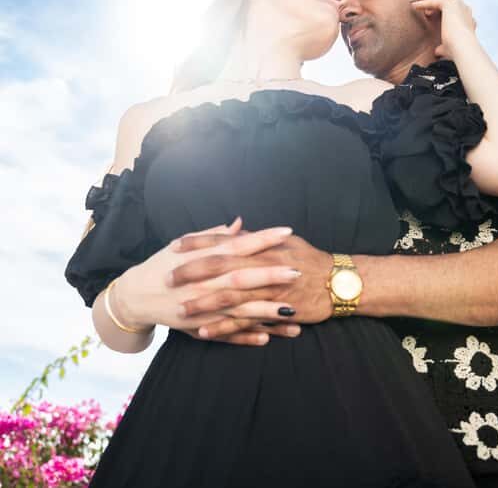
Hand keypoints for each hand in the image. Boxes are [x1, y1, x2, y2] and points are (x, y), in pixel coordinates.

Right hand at [113, 218, 302, 342]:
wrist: (135, 296)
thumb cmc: (164, 265)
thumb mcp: (185, 246)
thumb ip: (215, 237)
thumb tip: (239, 224)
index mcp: (205, 259)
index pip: (239, 246)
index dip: (263, 239)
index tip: (286, 232)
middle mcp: (206, 283)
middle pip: (242, 278)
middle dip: (271, 275)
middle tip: (297, 271)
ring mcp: (204, 307)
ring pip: (240, 310)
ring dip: (267, 312)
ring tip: (294, 312)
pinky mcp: (200, 327)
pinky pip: (226, 334)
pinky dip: (245, 337)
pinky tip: (266, 338)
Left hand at [411, 0, 477, 59]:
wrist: (463, 47)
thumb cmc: (458, 51)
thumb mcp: (449, 48)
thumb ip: (443, 48)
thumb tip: (437, 51)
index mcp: (468, 19)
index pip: (460, 8)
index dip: (454, 3)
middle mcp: (465, 10)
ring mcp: (458, 5)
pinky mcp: (449, 5)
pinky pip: (434, 2)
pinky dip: (424, 3)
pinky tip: (414, 6)